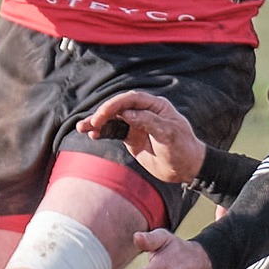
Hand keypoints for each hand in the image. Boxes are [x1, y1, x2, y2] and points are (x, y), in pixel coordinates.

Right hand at [78, 90, 204, 182]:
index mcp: (156, 106)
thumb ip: (148, 121)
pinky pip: (114, 131)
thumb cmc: (182, 149)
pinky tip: (92, 134)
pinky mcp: (132, 138)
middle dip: (102, 113)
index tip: (102, 114)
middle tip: (91, 123)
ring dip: (97, 122)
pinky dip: (103, 132)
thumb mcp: (168, 134)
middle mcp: (144, 112)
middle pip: (118, 107)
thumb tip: (126, 113)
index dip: (115, 104)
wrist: (186, 169)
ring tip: (82, 128)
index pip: (131, 99)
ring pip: (113, 119)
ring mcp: (137, 125)